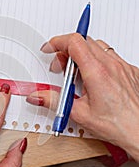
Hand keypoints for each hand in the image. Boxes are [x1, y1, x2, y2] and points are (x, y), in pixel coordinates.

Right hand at [27, 33, 138, 160]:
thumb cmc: (118, 125)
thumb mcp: (79, 114)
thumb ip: (53, 101)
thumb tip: (37, 96)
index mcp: (97, 72)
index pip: (74, 42)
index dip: (57, 42)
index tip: (49, 49)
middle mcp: (111, 65)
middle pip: (84, 41)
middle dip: (66, 50)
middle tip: (60, 67)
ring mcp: (122, 66)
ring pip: (97, 46)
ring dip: (82, 53)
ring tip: (76, 73)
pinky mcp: (129, 71)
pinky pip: (110, 55)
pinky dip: (96, 59)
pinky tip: (93, 77)